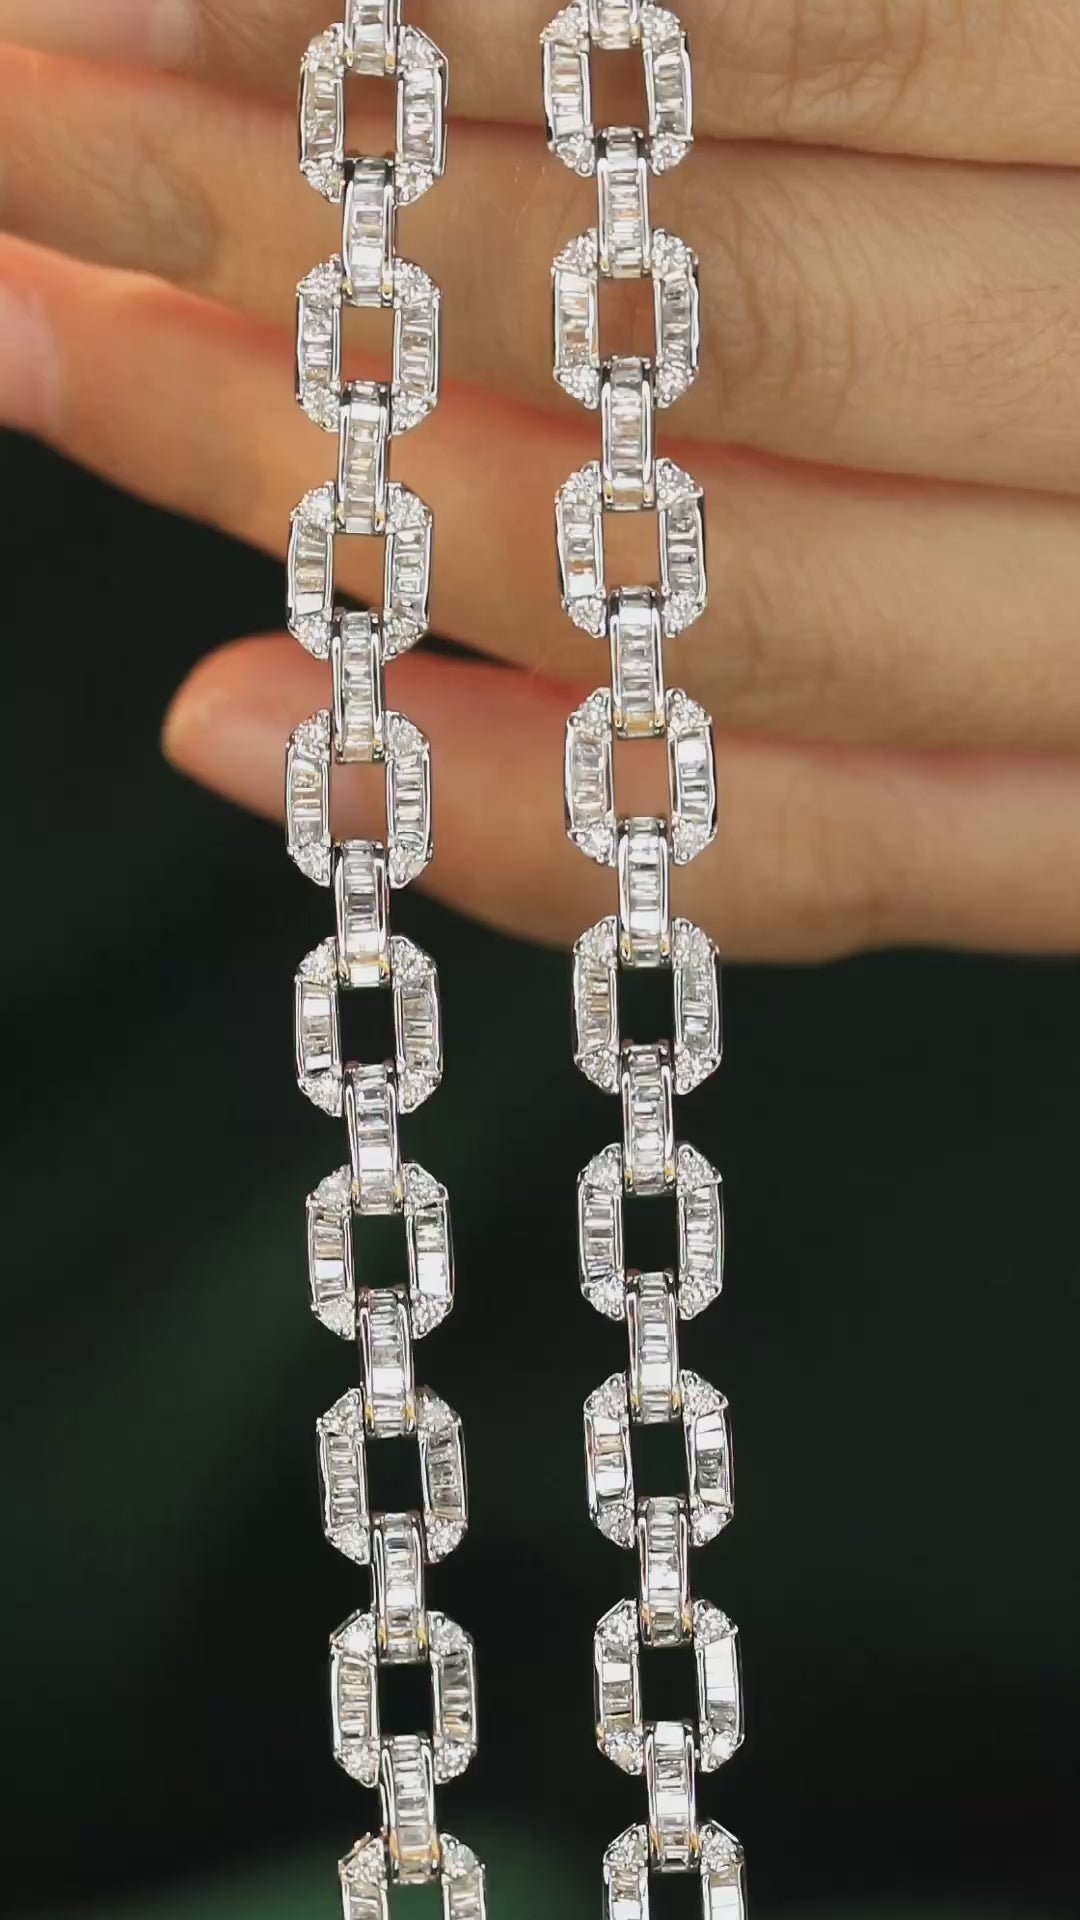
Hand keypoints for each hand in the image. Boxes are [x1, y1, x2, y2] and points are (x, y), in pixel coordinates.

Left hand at [4, 1, 1079, 957]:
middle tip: (10, 152)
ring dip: (334, 500)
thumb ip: (870, 17)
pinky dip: (537, 823)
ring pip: (711, 604)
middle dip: (307, 236)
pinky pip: (819, 866)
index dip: (392, 9)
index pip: (775, 25)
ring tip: (51, 361)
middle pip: (696, 323)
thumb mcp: (1036, 54)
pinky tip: (265, 733)